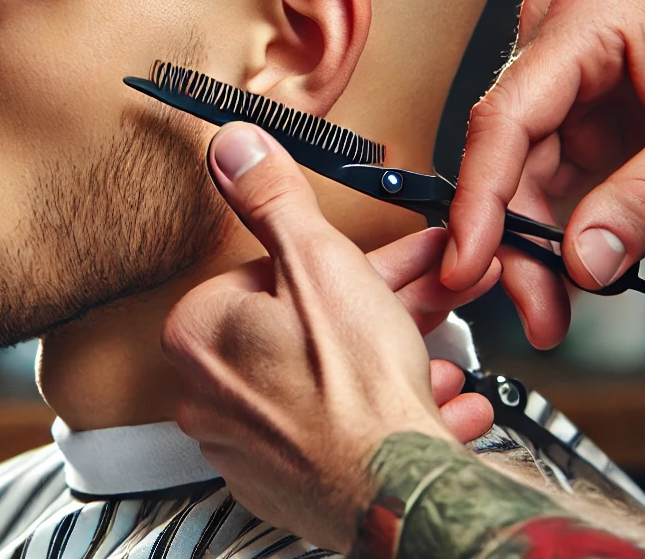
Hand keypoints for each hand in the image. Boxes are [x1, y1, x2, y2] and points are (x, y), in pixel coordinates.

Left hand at [162, 122, 499, 551]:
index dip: (332, 263)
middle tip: (426, 293)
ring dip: (390, 356)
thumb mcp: (317, 261)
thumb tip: (232, 147)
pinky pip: (337, 427)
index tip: (374, 264)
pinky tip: (434, 400)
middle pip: (302, 321)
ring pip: (326, 372)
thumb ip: (272, 198)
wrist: (398, 497)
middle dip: (376, 302)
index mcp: (202, 331)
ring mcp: (247, 441)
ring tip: (441, 353)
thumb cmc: (354, 385)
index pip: (266, 271)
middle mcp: (211, 391)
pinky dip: (384, 409)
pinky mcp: (286, 481)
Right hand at [445, 0, 644, 347]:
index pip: (504, 120)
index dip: (479, 199)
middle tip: (537, 310)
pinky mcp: (582, 101)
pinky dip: (561, 219)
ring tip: (554, 304)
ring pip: (527, 169)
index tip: (465, 262)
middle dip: (517, 238)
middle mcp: (555, 42)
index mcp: (580, 24)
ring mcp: (565, 71)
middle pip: (510, 153)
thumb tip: (586, 262)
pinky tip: (571, 263)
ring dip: (536, 238)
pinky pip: (555, 167)